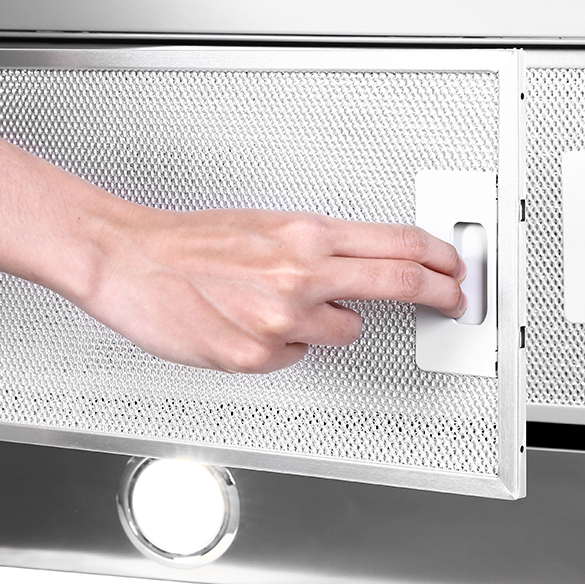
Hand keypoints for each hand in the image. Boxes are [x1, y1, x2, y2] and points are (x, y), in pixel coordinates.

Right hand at [81, 206, 467, 372]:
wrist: (130, 261)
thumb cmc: (191, 243)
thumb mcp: (268, 227)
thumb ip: (320, 250)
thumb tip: (362, 272)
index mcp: (306, 233)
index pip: (397, 244)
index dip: (438, 258)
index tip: (454, 268)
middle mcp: (303, 272)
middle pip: (400, 283)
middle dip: (440, 293)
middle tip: (453, 299)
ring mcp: (283, 318)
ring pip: (346, 330)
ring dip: (329, 323)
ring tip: (279, 306)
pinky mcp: (260, 356)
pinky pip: (298, 356)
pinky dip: (284, 345)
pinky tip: (249, 325)